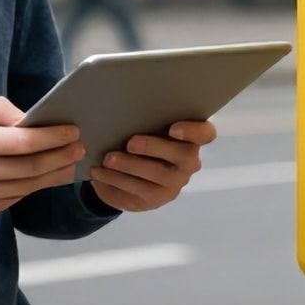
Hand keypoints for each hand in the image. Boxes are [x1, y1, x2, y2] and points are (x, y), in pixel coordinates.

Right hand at [0, 95, 84, 221]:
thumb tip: (28, 119)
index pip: (23, 142)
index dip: (53, 137)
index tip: (72, 131)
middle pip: (31, 168)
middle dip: (61, 157)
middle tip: (80, 148)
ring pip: (26, 187)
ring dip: (52, 176)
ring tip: (69, 164)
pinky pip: (11, 200)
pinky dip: (30, 188)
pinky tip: (43, 178)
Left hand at [86, 121, 215, 211]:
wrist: (126, 177)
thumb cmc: (139, 142)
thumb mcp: (142, 129)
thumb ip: (141, 118)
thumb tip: (115, 105)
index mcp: (190, 139)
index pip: (206, 133)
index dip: (194, 130)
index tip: (172, 128)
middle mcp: (188, 163)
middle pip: (184, 155)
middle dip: (155, 147)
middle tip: (130, 143)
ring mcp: (173, 184)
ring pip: (157, 175)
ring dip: (130, 166)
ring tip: (107, 159)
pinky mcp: (154, 199)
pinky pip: (136, 190)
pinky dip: (115, 179)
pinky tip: (98, 172)